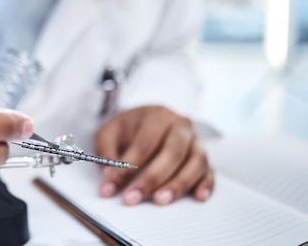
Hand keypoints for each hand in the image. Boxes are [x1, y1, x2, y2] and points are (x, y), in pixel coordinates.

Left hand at [94, 106, 213, 205]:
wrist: (148, 118)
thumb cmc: (130, 127)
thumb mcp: (110, 130)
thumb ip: (106, 150)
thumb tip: (109, 174)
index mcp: (157, 115)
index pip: (144, 144)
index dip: (127, 167)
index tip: (111, 187)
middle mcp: (180, 126)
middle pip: (172, 153)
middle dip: (151, 179)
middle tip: (133, 198)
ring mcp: (195, 141)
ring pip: (195, 163)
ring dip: (178, 184)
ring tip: (160, 200)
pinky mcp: (204, 157)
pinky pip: (209, 171)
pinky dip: (206, 185)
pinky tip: (198, 197)